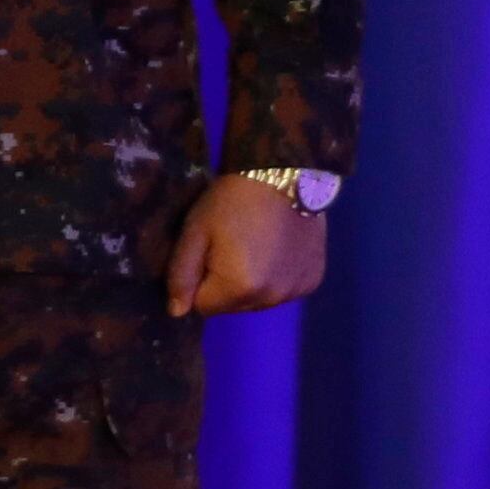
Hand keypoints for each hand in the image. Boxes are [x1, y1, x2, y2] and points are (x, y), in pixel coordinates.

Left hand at [164, 176, 327, 317]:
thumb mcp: (195, 231)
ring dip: (251, 284)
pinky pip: (282, 292)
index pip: (203, 307)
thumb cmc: (231, 201)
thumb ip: (181, 274)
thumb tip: (176, 312)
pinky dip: (276, 278)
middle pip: (233, 307)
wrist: (284, 176)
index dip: (199, 281)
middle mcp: (272, 298)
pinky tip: (276, 249)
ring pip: (258, 301)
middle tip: (230, 246)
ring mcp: (296, 291)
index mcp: (239, 288)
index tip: (207, 252)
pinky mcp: (313, 281)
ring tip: (253, 246)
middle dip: (224, 285)